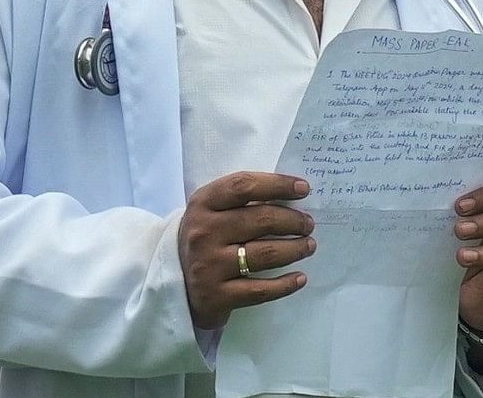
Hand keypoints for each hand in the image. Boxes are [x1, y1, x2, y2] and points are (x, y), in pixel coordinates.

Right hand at [178, 170, 314, 327]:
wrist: (174, 282)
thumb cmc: (205, 238)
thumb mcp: (212, 211)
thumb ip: (243, 200)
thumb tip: (294, 194)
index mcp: (203, 204)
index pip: (244, 186)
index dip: (278, 184)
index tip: (303, 188)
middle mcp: (204, 233)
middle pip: (261, 219)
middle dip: (294, 221)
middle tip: (308, 225)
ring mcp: (209, 266)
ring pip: (266, 254)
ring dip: (295, 249)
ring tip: (308, 246)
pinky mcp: (216, 296)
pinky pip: (261, 290)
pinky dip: (286, 284)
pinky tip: (300, 278)